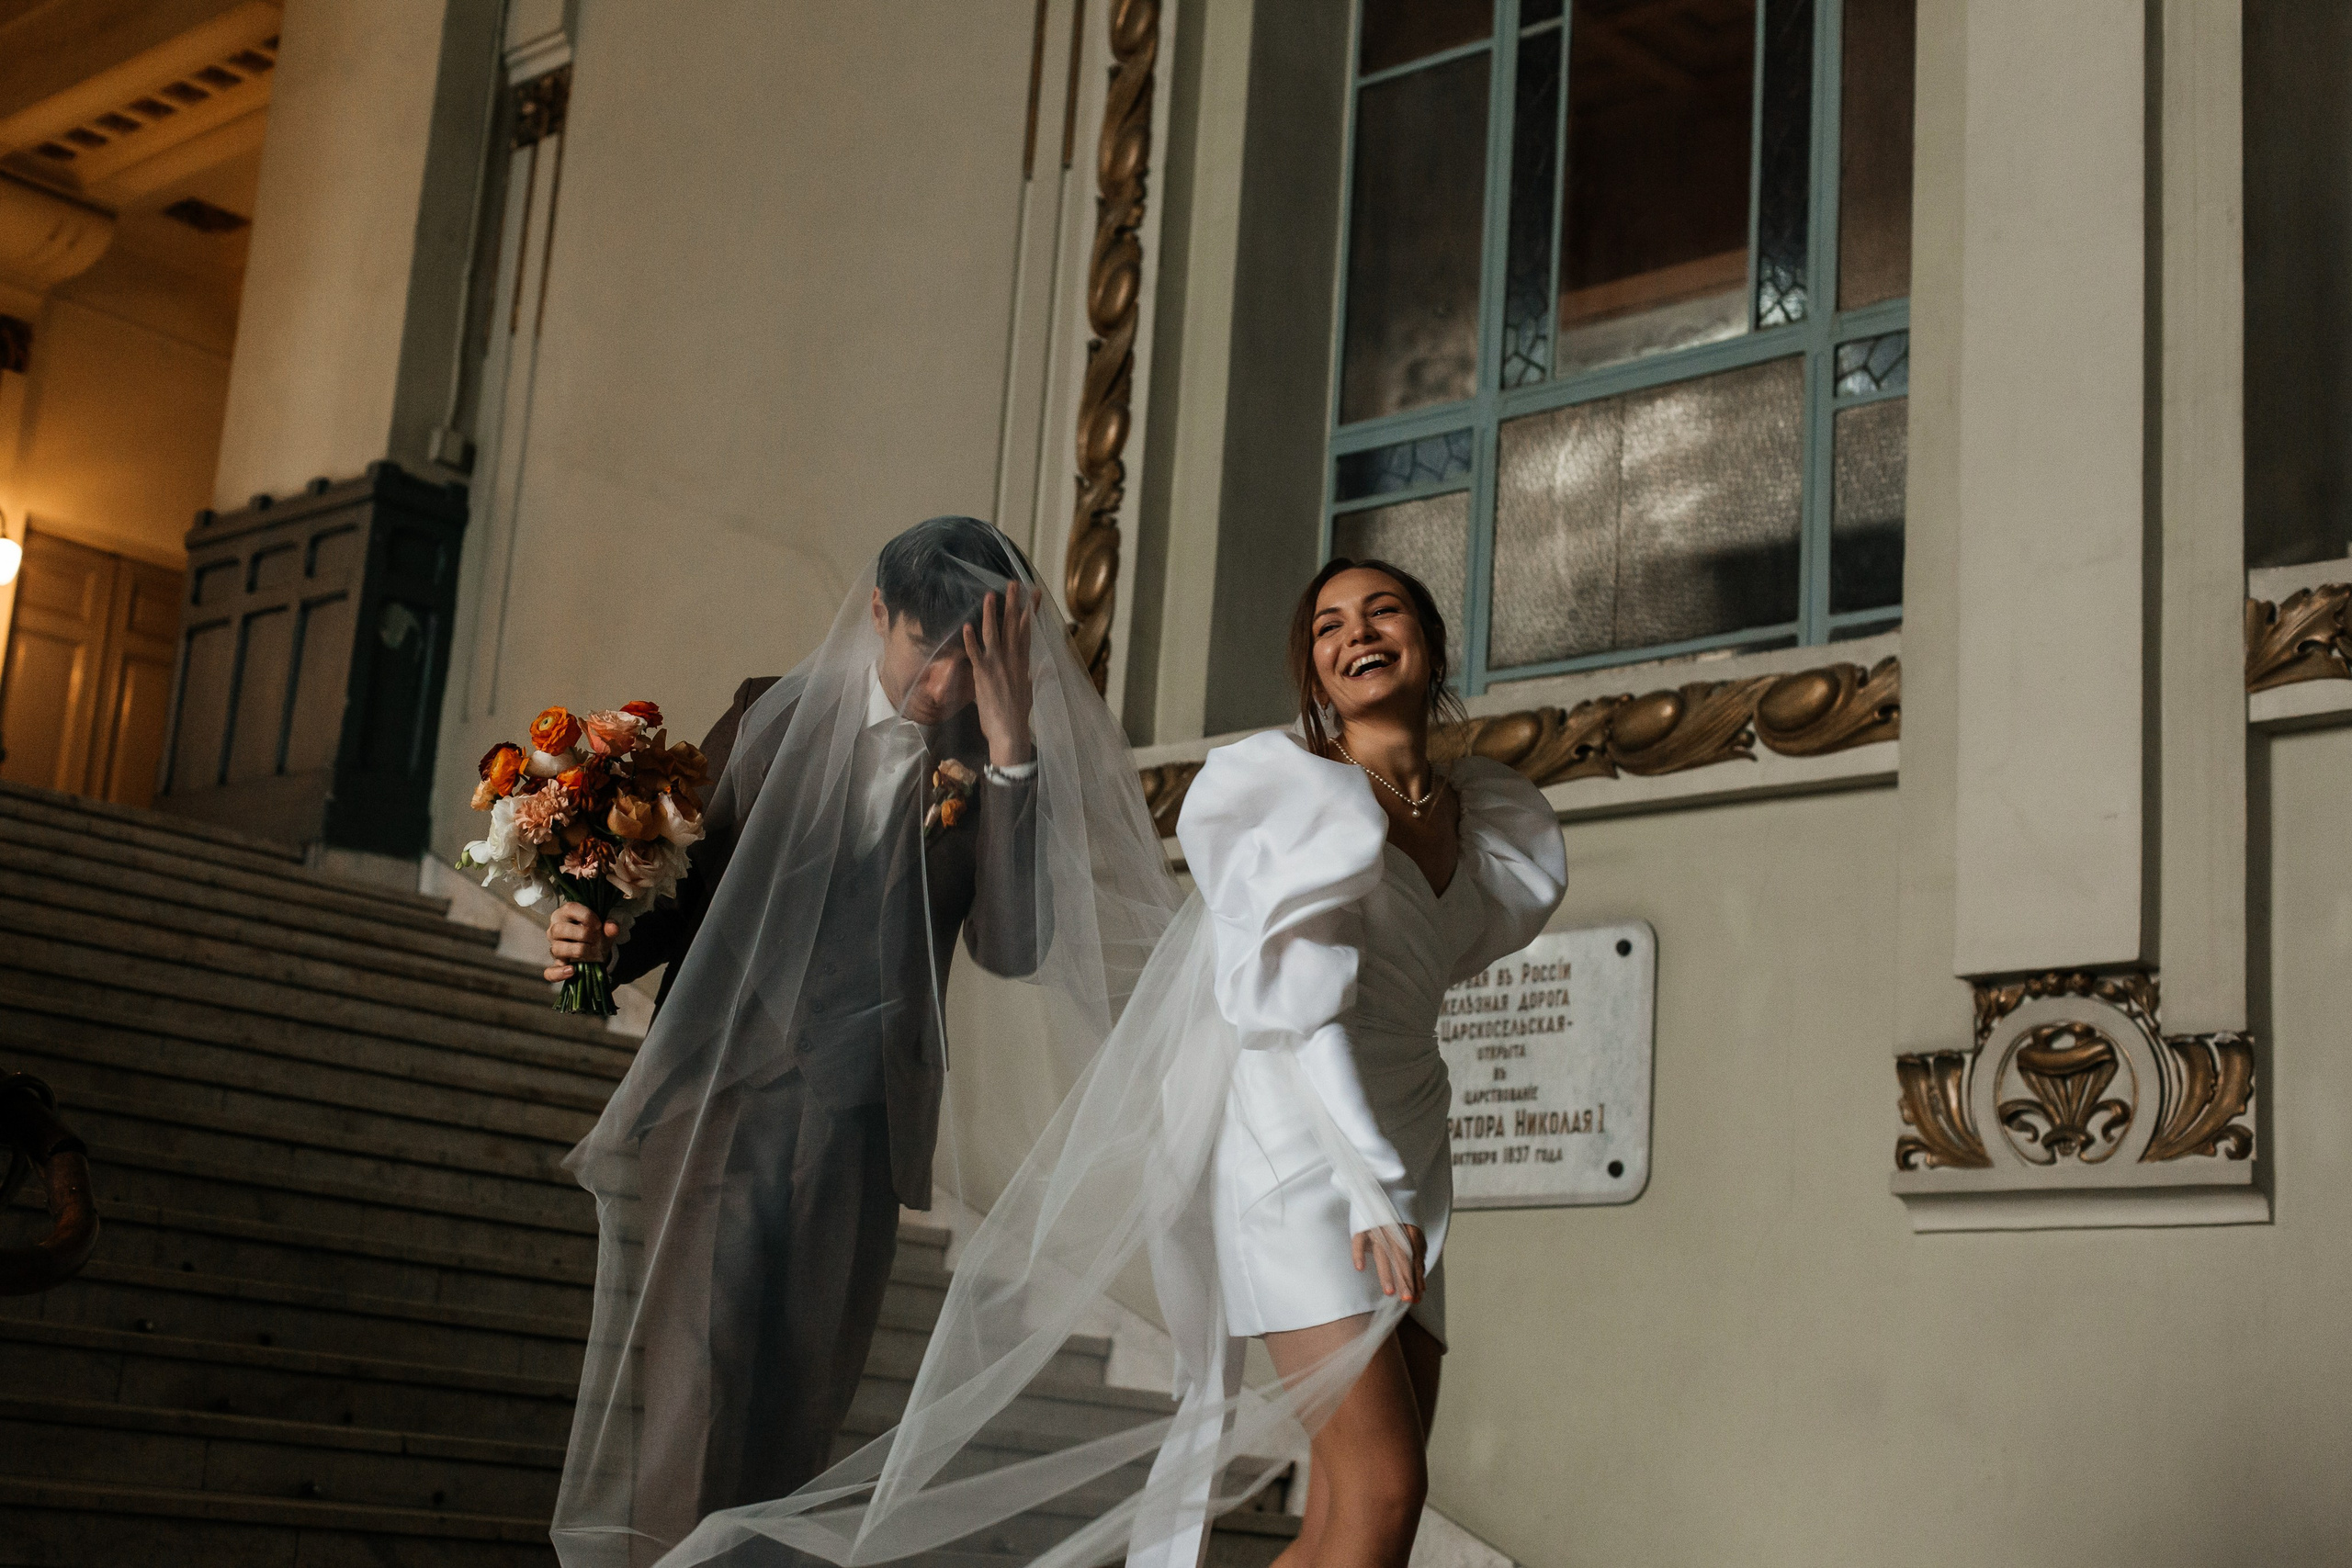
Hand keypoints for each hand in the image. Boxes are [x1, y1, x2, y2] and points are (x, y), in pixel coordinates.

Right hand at [546, 901, 618, 982]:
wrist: (598, 952)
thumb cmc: (597, 934)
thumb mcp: (606, 928)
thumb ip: (610, 926)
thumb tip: (612, 927)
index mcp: (565, 914)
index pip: (569, 909)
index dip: (586, 916)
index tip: (598, 924)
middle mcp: (555, 930)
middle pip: (559, 929)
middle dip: (582, 934)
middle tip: (594, 938)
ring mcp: (554, 948)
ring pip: (556, 949)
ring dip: (577, 950)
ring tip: (590, 950)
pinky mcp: (557, 965)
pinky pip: (550, 972)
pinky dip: (559, 973)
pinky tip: (572, 971)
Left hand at [964, 586, 1035, 769]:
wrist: (1010, 733)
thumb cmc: (1018, 715)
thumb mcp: (1030, 691)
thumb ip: (1036, 675)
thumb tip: (1045, 667)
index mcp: (1023, 662)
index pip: (1027, 630)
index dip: (1030, 610)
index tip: (1033, 593)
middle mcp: (1012, 661)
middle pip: (1013, 626)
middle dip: (1013, 604)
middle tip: (1013, 583)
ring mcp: (998, 667)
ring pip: (994, 635)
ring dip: (991, 614)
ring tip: (990, 595)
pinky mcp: (984, 676)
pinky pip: (975, 654)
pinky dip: (971, 640)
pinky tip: (967, 626)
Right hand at [1350, 1223, 1426, 1302]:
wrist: (1380, 1199)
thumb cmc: (1399, 1226)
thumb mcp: (1413, 1239)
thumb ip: (1417, 1262)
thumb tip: (1422, 1288)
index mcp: (1411, 1232)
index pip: (1415, 1260)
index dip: (1416, 1279)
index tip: (1417, 1298)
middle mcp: (1395, 1230)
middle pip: (1402, 1258)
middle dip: (1405, 1279)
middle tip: (1407, 1298)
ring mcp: (1378, 1228)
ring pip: (1382, 1252)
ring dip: (1386, 1272)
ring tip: (1389, 1291)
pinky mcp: (1362, 1227)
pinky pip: (1359, 1241)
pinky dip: (1358, 1253)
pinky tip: (1360, 1268)